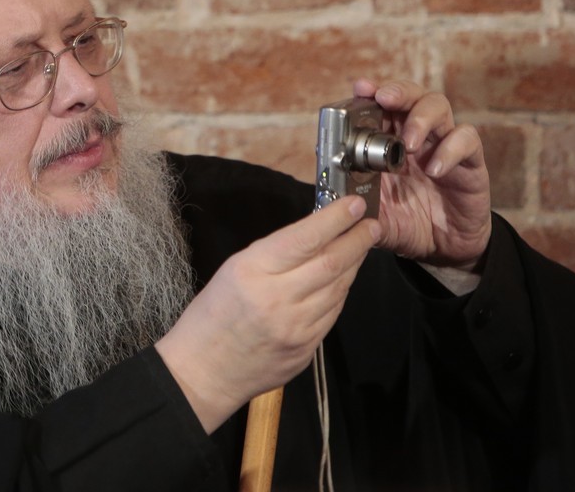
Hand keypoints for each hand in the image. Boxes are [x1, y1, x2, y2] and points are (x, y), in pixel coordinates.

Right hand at [156, 196, 376, 432]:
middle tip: (371, 223)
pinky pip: (332, 313)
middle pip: (332, 262)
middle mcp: (276, 299)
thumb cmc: (211, 316)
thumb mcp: (233, 270)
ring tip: (359, 247)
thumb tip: (314, 235)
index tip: (354, 205)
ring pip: (339, 288)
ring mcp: (295, 328)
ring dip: (354, 264)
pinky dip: (341, 291)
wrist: (203, 370)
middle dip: (357, 239)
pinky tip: (342, 279)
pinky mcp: (306, 349)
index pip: (305, 238)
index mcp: (251, 272)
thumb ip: (274, 254)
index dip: (336, 219)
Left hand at [355, 79, 491, 285]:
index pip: (382, 106)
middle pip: (411, 95)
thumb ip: (355, 203)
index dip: (372, 92)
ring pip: (439, 107)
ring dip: (421, 118)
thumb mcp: (374, 215)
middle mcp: (417, 137)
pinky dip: (450, 150)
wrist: (443, 250)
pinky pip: (467, 141)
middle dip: (397, 91)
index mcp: (388, 143)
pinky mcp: (470, 163)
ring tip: (409, 143)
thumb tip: (330, 195)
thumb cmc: (406, 223)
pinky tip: (434, 170)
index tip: (361, 87)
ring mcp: (444, 146)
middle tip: (384, 98)